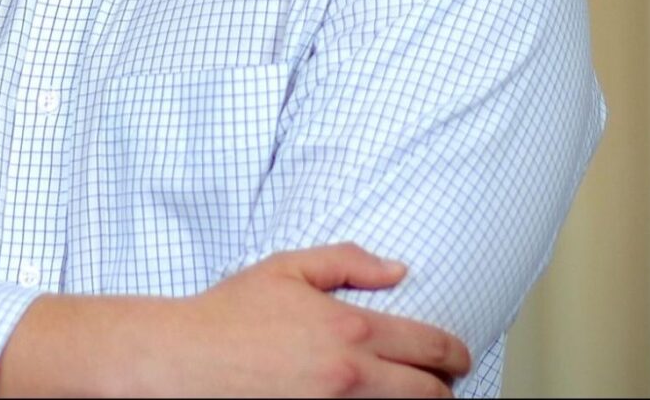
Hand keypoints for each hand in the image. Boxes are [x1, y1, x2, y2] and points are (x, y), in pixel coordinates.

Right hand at [171, 245, 470, 396]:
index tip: (459, 356)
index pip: (428, 347)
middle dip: (445, 387)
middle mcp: (351, 376)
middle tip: (445, 381)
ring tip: (415, 393)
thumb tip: (397, 269)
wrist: (190, 359)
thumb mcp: (289, 266)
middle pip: (429, 394)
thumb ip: (348, 262)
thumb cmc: (233, 312)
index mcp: (350, 329)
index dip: (455, 353)